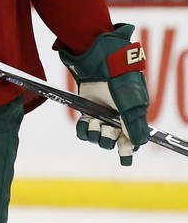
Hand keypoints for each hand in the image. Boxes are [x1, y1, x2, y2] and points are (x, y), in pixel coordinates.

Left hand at [58, 24, 149, 165]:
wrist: (102, 65)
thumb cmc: (122, 83)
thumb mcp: (132, 105)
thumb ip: (134, 125)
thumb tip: (138, 145)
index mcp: (133, 119)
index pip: (131, 142)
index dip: (127, 151)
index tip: (124, 157)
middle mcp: (117, 120)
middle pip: (112, 142)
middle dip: (109, 139)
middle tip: (108, 129)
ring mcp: (101, 116)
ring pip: (97, 138)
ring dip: (95, 134)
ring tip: (96, 123)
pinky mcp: (86, 111)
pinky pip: (83, 130)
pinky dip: (83, 130)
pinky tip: (86, 123)